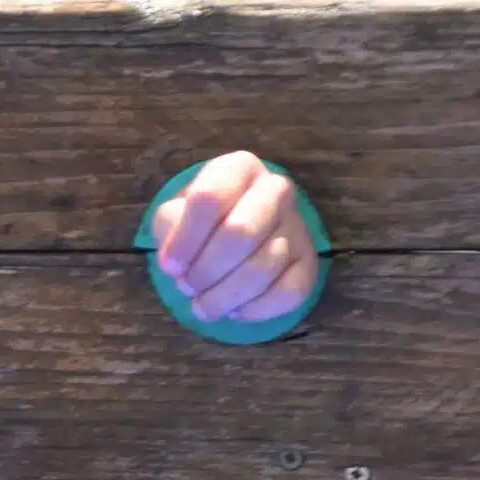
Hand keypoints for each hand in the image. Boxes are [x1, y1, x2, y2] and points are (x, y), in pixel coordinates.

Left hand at [149, 151, 322, 323]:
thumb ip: (170, 228)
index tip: (169, 266)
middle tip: (187, 287)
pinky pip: (288, 293)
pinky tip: (234, 311)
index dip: (186, 239)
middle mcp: (276, 190)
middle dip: (207, 269)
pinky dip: (256, 309)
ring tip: (203, 306)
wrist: (241, 226)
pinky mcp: (310, 262)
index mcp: (239, 168)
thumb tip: (176, 264)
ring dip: (226, 296)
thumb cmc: (201, 219)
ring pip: (264, 267)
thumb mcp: (176, 212)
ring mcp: (298, 226)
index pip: (209, 199)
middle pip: (240, 233)